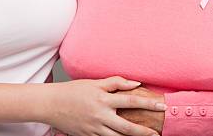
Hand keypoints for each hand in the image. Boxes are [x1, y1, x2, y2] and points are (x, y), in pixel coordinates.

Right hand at [44, 77, 163, 135]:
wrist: (51, 104)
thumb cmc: (73, 91)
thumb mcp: (94, 82)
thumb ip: (116, 82)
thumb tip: (136, 83)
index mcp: (103, 99)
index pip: (131, 101)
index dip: (148, 104)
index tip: (161, 106)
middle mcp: (100, 116)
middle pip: (127, 127)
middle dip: (144, 131)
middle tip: (157, 133)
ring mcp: (94, 129)